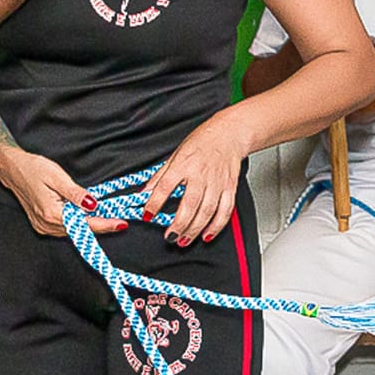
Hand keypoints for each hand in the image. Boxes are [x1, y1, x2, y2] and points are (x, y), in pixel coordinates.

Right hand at [0, 150, 126, 238]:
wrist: (12, 168)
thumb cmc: (33, 168)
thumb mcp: (57, 176)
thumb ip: (76, 193)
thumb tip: (93, 205)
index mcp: (52, 213)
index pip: (84, 224)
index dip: (105, 224)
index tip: (120, 224)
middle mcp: (46, 224)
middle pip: (80, 231)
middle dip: (100, 226)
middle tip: (118, 221)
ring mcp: (43, 226)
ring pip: (72, 231)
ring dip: (89, 225)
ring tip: (107, 218)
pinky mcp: (41, 224)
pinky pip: (64, 229)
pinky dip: (77, 224)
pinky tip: (86, 217)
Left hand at [141, 111, 247, 245]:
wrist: (228, 134)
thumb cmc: (201, 143)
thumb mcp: (175, 155)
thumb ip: (160, 176)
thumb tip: (145, 192)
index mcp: (183, 164)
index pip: (165, 186)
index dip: (155, 202)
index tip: (147, 215)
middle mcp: (200, 174)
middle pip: (189, 204)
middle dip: (179, 224)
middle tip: (170, 236)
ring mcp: (217, 182)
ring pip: (207, 211)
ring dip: (195, 229)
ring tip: (184, 240)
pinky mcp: (229, 187)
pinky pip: (225, 211)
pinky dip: (216, 226)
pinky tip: (207, 235)